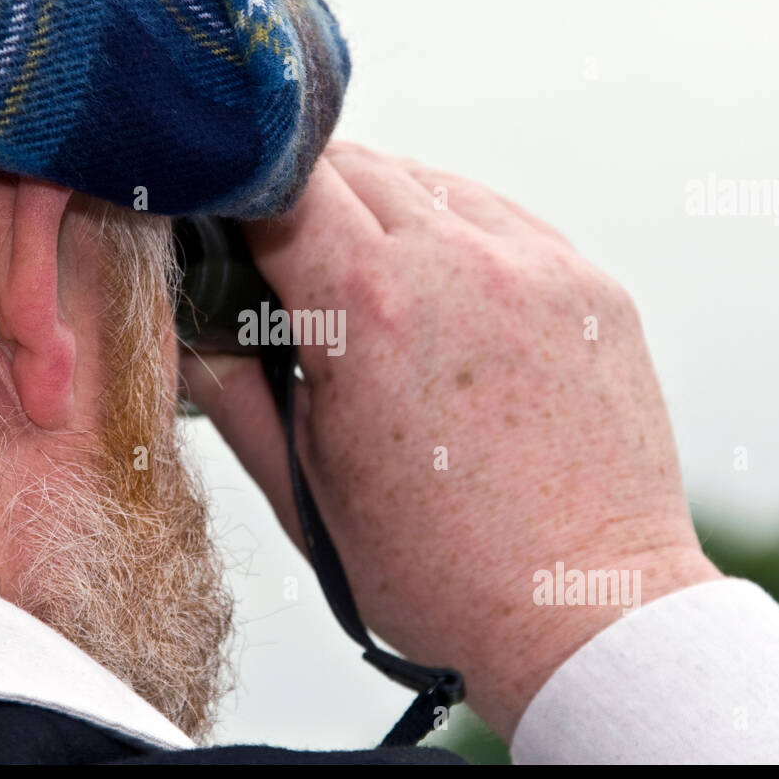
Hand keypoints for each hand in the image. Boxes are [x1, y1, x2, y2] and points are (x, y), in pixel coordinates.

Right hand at [180, 142, 719, 739]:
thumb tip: (187, 322)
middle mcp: (460, 264)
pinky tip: (446, 299)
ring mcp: (539, 267)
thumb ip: (230, 388)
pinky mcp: (591, 286)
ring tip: (375, 292)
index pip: (280, 185)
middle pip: (354, 166)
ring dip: (386, 211)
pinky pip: (503, 219)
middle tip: (295, 266)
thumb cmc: (439, 571)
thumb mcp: (303, 487)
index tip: (231, 228)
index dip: (241, 198)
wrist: (580, 612)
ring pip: (431, 181)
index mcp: (369, 311)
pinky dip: (458, 236)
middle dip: (307, 200)